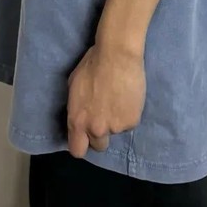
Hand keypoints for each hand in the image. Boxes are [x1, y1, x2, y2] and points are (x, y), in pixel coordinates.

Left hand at [65, 42, 145, 157]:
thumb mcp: (73, 87)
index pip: (77, 150)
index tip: (86, 137)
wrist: (117, 56)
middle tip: (105, 117)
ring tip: (118, 100)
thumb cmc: (92, 65)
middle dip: (101, 135)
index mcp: (77, 121)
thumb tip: (81, 115)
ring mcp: (115, 127)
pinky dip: (129, 113)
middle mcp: (95, 129)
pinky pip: (129, 123)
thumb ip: (77, 108)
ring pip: (116, 131)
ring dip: (116, 121)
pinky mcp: (132, 121)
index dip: (82, 144)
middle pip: (99, 146)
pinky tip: (128, 97)